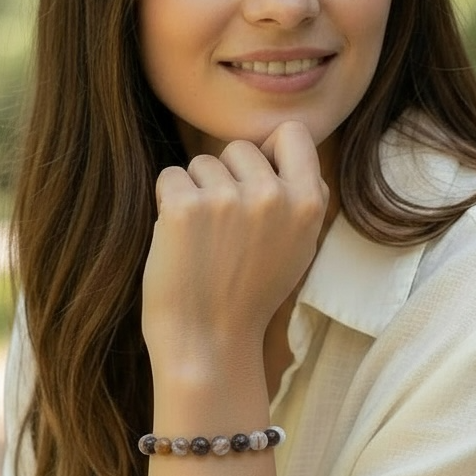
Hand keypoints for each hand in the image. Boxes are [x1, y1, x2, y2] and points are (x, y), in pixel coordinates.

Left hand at [141, 121, 329, 363]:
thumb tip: (289, 150)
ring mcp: (227, 199)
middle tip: (224, 227)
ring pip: (201, 163)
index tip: (256, 181)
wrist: (209, 343)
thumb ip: (303, 198)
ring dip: (195, 191)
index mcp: (308, 203)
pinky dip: (167, 203)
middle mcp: (272, 195)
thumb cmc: (251, 296)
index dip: (271, 151)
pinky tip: (179, 240)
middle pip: (239, 148)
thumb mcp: (300, 248)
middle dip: (226, 176)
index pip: (293, 133)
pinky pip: (170, 177)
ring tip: (202, 239)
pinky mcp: (184, 207)